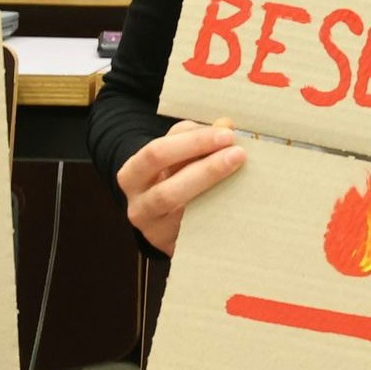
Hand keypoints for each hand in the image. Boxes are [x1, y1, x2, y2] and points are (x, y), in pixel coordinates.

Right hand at [115, 118, 246, 254]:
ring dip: (207, 179)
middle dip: (201, 160)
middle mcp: (137, 201)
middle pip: (163, 177)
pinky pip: (191, 226)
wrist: (162, 227)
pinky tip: (237, 199)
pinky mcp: (168, 245)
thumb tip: (225, 124)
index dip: (194, 140)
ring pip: (171, 198)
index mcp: (133, 173)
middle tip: (237, 152)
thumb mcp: (178, 158)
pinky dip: (214, 209)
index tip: (227, 133)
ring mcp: (151, 226)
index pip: (158, 151)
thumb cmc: (173, 182)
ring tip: (236, 168)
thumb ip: (197, 139)